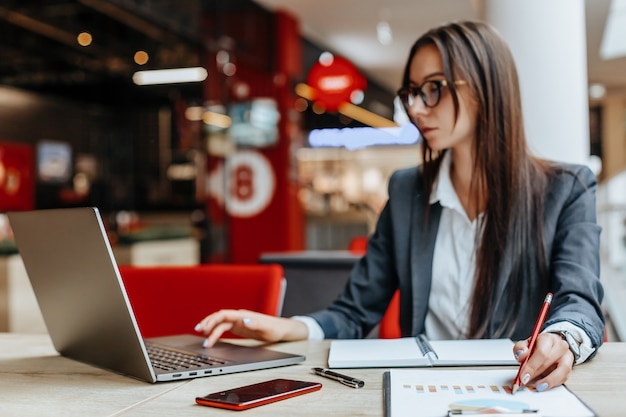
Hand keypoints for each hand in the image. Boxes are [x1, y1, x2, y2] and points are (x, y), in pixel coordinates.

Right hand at [194, 309, 308, 347]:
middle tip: (198, 331)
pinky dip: (216, 333)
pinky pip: (224, 328)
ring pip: (220, 324)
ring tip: (203, 340)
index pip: (224, 314)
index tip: (204, 328)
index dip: (212, 320)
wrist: (281, 329)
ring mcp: (238, 321)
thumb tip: (243, 320)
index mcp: (243, 315)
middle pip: (219, 317)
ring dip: (211, 330)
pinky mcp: (239, 327)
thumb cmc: (274, 328)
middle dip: (207, 323)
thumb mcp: (266, 327)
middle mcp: (239, 317)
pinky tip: (211, 338)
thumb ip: (255, 323)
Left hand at [513, 332, 574, 390]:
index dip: (532, 365)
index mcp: (547, 338)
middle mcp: (559, 346)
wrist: (551, 347)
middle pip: (549, 360)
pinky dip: (554, 383)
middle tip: (526, 380)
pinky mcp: (570, 367)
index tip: (523, 375)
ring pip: (562, 370)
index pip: (541, 352)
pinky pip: (564, 377)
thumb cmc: (538, 346)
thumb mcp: (526, 344)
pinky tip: (545, 385)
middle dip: (535, 373)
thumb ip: (520, 348)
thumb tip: (521, 355)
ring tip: (539, 386)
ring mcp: (567, 356)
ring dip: (549, 380)